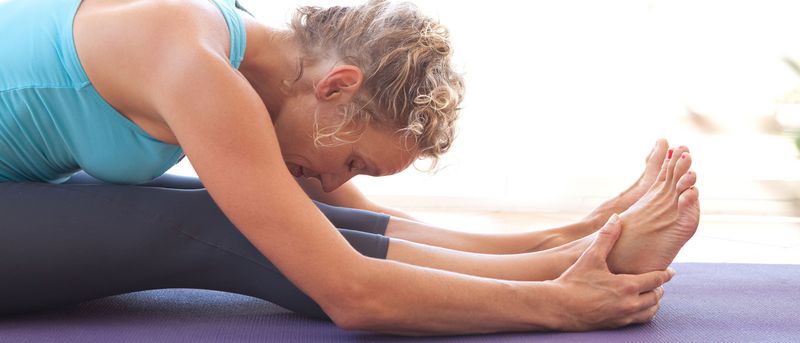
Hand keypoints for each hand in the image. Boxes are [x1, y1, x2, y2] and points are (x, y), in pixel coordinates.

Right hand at [549, 214, 674, 330]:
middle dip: (659, 288)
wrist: (558, 307)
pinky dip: (644, 313)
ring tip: (651, 294)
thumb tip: (616, 218)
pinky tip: (638, 307)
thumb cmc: (573, 281)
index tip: (671, 270)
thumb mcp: (591, 257)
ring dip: (654, 302)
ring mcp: (624, 316)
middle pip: (656, 296)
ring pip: (651, 311)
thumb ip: (606, 237)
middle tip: (659, 281)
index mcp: (628, 286)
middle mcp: (630, 303)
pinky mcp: (616, 325)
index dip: (666, 274)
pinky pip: (639, 321)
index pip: (656, 279)